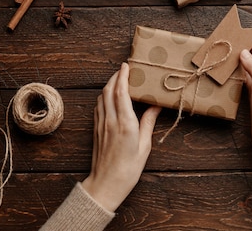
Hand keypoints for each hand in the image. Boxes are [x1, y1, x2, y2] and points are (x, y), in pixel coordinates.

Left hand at [81, 63, 161, 210]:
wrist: (106, 184)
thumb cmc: (128, 169)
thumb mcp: (144, 146)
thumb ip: (148, 123)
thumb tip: (155, 105)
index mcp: (125, 124)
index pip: (121, 93)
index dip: (123, 77)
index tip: (127, 66)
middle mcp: (111, 121)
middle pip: (109, 90)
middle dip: (116, 76)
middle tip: (124, 69)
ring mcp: (101, 124)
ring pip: (102, 97)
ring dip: (109, 85)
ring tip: (119, 80)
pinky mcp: (96, 129)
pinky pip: (99, 106)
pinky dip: (105, 96)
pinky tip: (111, 97)